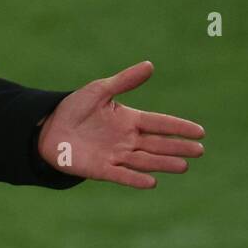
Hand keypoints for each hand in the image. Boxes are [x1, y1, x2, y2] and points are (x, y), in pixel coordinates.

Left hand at [36, 60, 204, 187]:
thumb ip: (124, 81)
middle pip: (157, 144)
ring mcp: (115, 155)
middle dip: (178, 147)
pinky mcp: (100, 169)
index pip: (159, 123)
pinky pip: (121, 175)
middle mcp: (127, 140)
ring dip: (163, 163)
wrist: (47, 127)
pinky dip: (135, 179)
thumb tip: (150, 65)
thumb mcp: (99, 90)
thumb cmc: (74, 108)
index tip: (200, 131)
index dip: (179, 127)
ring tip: (183, 166)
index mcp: (129, 120)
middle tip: (199, 150)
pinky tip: (151, 182)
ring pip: (145, 161)